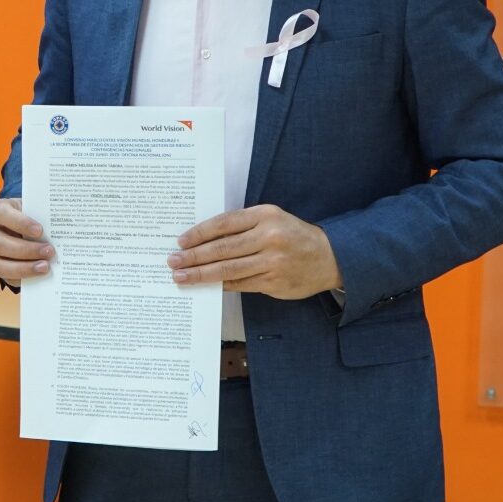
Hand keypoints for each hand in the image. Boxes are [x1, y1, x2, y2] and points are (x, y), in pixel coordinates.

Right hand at [0, 197, 52, 283]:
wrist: (22, 225)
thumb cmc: (28, 215)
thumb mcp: (32, 209)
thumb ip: (40, 217)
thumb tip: (58, 231)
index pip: (2, 214)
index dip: (20, 223)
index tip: (40, 230)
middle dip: (26, 250)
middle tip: (49, 251)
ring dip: (23, 268)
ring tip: (45, 266)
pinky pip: (5, 277)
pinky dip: (22, 277)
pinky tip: (38, 275)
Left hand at [169, 204, 341, 298]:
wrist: (329, 257)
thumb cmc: (291, 234)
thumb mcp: (271, 218)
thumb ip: (242, 225)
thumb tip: (203, 239)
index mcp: (265, 216)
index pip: (224, 223)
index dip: (199, 233)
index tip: (181, 241)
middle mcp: (269, 238)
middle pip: (223, 248)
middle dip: (194, 257)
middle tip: (173, 262)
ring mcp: (272, 262)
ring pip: (228, 269)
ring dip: (201, 274)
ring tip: (182, 276)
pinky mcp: (274, 283)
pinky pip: (240, 284)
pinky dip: (220, 285)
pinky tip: (205, 285)